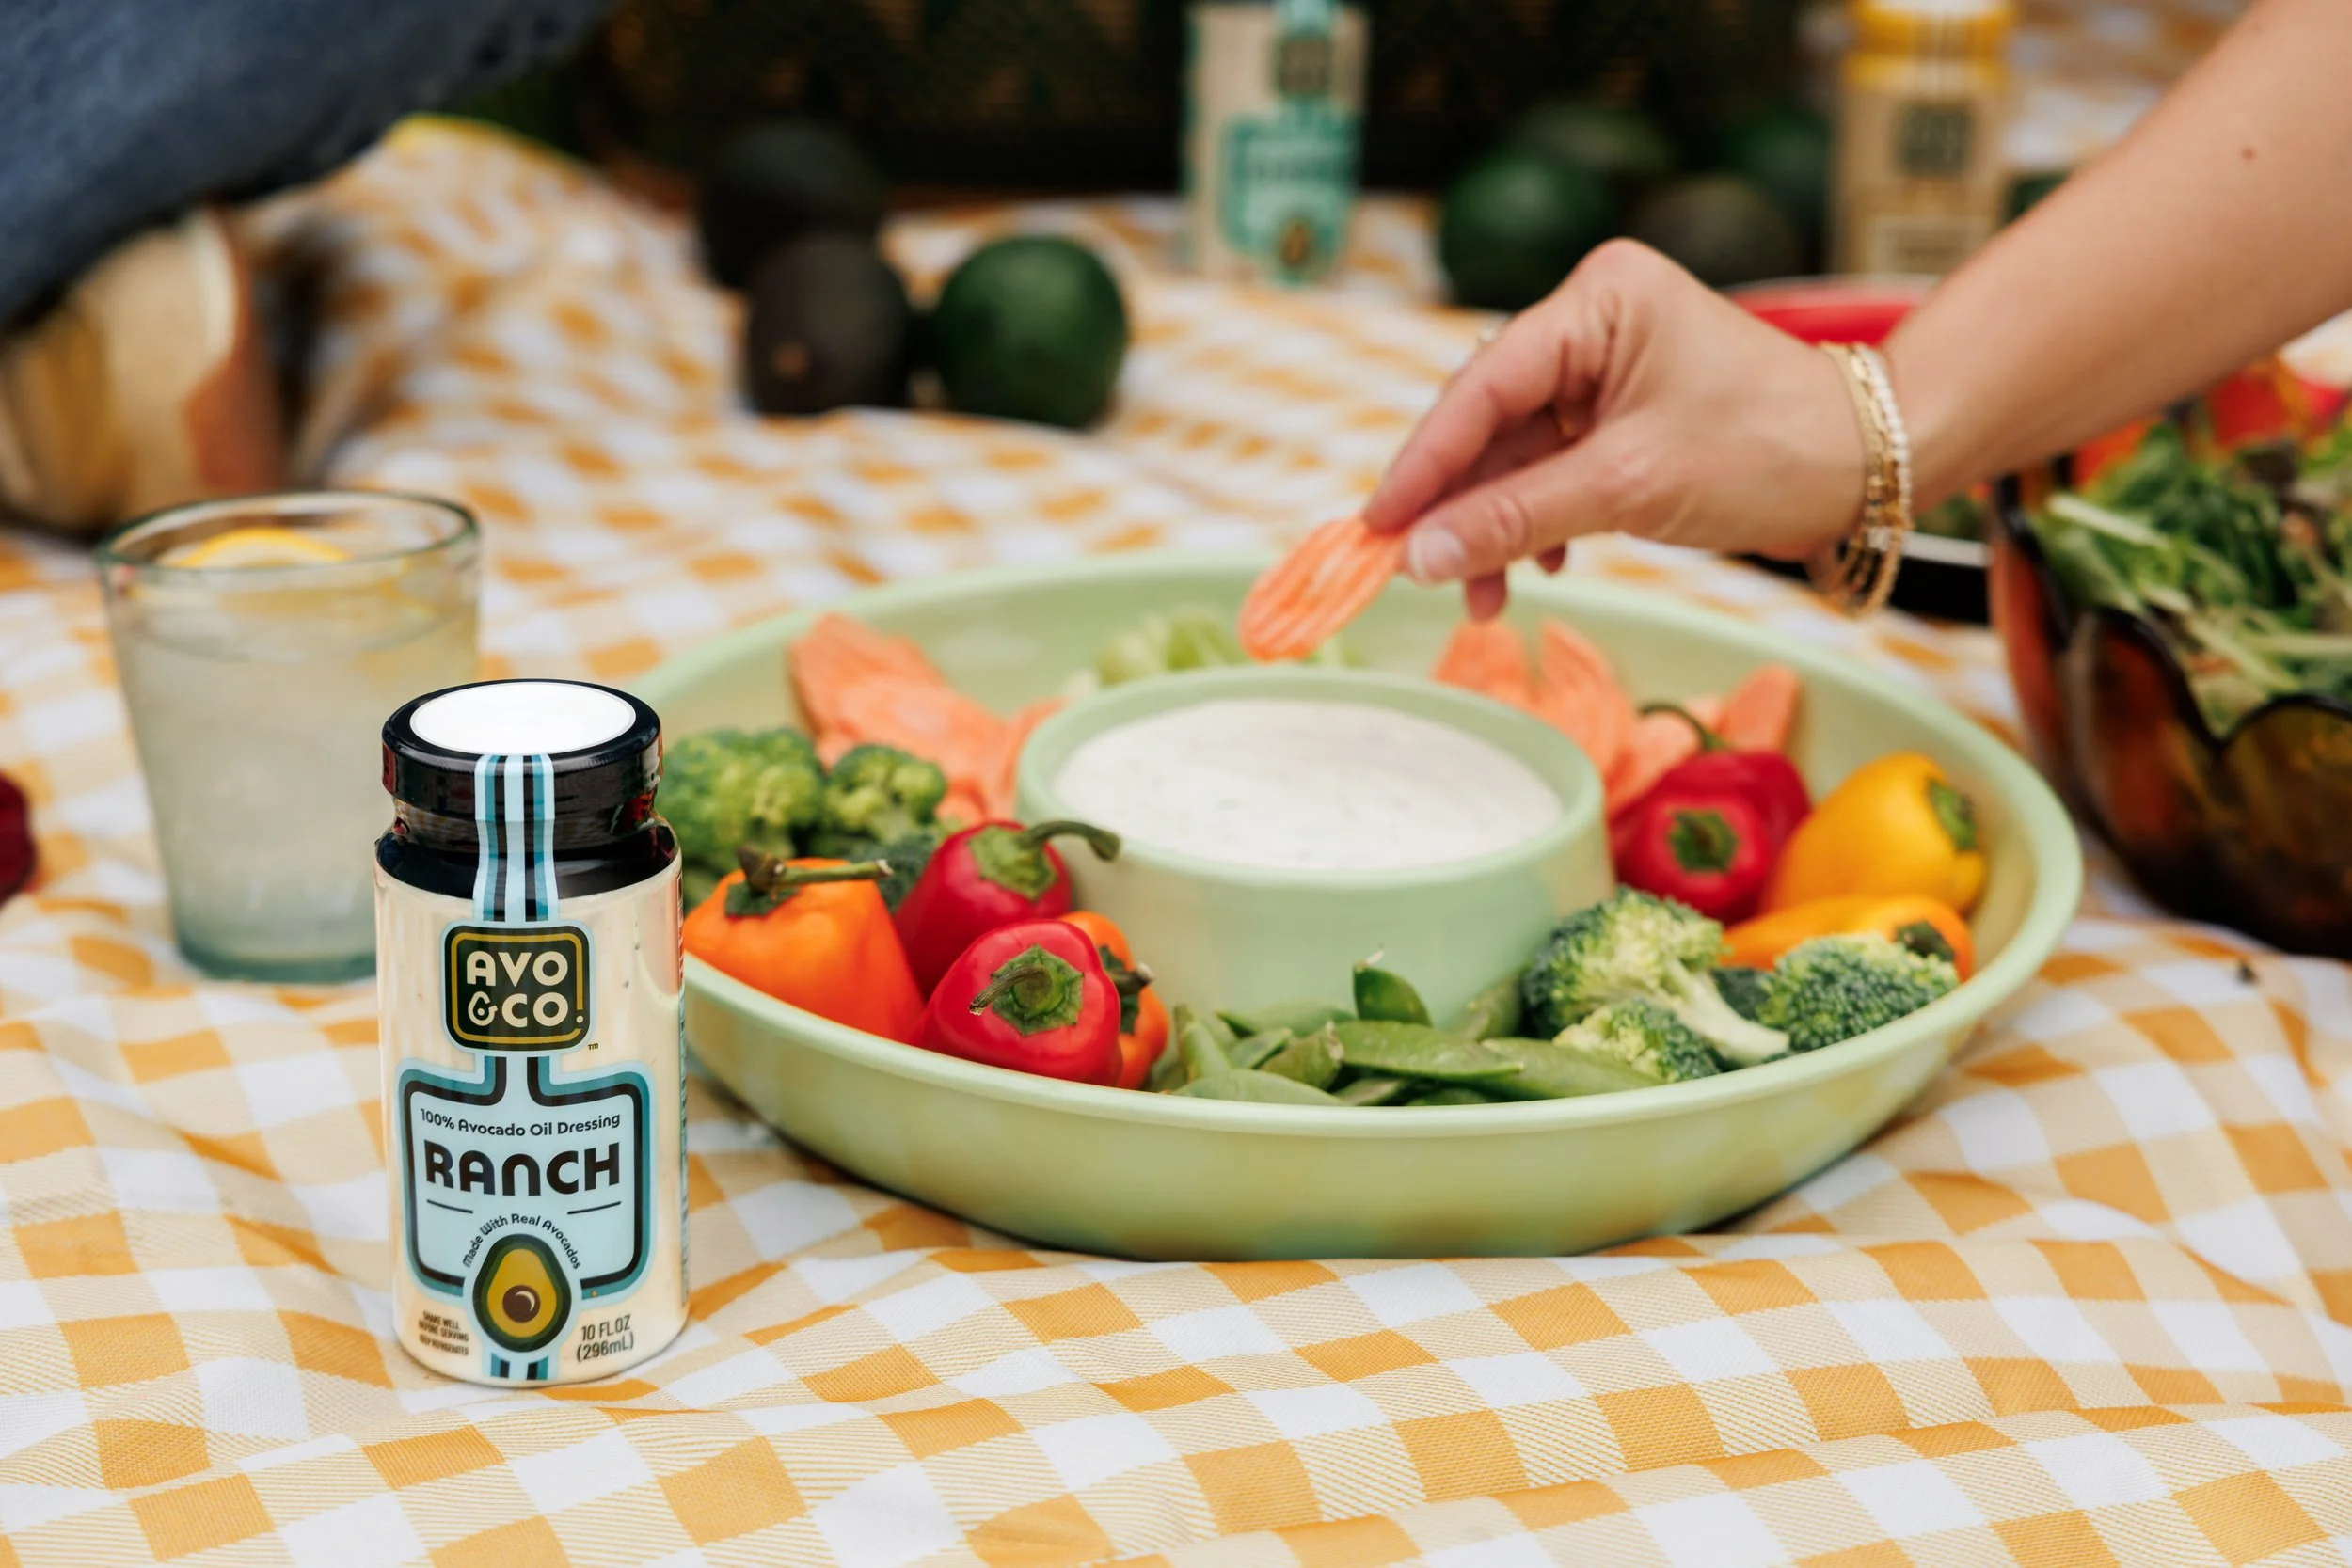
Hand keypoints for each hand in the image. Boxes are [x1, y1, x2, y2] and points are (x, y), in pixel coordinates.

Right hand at [1364, 240, 1866, 618]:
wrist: (1869, 467)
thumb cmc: (1768, 451)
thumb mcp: (1630, 487)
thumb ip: (1516, 519)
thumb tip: (1420, 558)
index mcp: (1597, 299)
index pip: (1483, 385)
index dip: (1425, 463)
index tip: (1376, 527)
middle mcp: (1594, 318)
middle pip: (1491, 420)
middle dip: (1463, 506)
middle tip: (1419, 576)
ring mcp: (1606, 364)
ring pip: (1517, 452)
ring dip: (1497, 526)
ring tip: (1484, 598)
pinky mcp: (1619, 409)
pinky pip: (1552, 464)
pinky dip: (1538, 518)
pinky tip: (1539, 565)